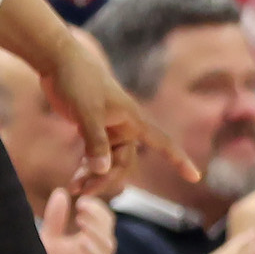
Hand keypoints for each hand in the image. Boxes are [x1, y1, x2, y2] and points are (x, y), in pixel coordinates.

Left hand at [40, 188, 118, 253]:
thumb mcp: (50, 239)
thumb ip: (56, 218)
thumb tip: (61, 192)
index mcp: (92, 243)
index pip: (104, 221)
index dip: (96, 208)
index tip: (81, 198)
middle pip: (109, 231)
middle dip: (98, 216)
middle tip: (82, 205)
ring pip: (108, 248)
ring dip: (97, 232)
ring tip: (82, 220)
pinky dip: (93, 252)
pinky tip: (81, 242)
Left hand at [45, 26, 191, 195]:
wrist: (59, 60)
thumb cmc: (78, 81)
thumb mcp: (86, 112)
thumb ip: (95, 142)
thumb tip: (103, 170)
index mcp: (133, 120)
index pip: (163, 143)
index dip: (180, 160)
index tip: (195, 177)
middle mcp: (125, 126)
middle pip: (125, 162)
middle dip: (107, 179)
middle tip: (80, 192)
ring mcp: (109, 128)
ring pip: (108, 160)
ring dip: (93, 175)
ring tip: (72, 187)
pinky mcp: (93, 127)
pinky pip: (96, 154)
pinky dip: (86, 166)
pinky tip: (74, 177)